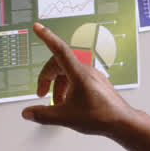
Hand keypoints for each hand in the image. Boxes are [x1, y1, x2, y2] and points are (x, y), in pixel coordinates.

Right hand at [22, 22, 134, 136]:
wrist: (122, 122)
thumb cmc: (101, 116)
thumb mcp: (65, 117)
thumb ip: (43, 114)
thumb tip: (27, 113)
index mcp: (78, 73)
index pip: (59, 49)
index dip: (46, 37)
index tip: (38, 27)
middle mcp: (86, 71)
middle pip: (59, 64)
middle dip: (47, 78)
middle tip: (41, 93)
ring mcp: (93, 76)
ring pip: (68, 73)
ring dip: (58, 86)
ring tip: (56, 104)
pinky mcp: (97, 83)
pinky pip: (77, 79)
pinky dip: (68, 88)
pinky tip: (67, 103)